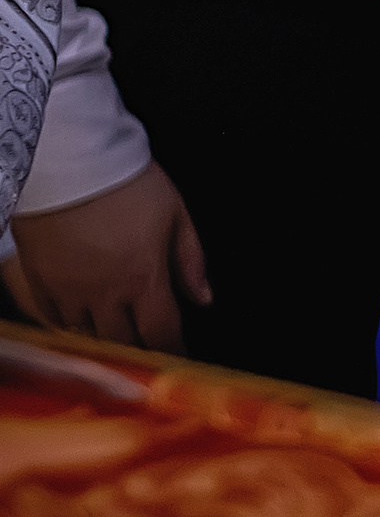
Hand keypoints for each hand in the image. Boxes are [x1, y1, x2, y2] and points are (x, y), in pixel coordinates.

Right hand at [3, 162, 210, 352]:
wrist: (68, 160)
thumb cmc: (126, 182)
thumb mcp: (176, 213)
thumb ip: (191, 260)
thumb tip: (205, 298)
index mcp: (143, 277)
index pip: (162, 333)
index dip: (173, 351)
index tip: (179, 356)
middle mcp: (104, 293)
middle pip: (123, 342)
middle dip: (140, 348)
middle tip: (149, 345)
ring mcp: (67, 291)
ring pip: (88, 335)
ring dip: (106, 338)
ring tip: (120, 333)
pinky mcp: (38, 282)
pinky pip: (55, 321)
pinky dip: (72, 326)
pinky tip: (84, 320)